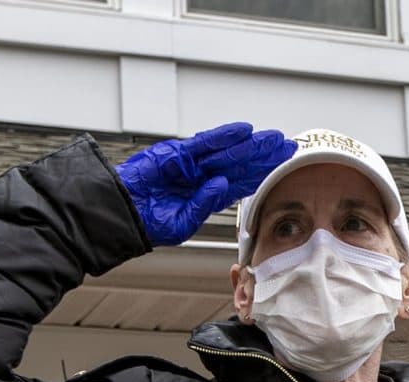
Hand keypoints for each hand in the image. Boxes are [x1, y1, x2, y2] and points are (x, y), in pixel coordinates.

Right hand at [115, 122, 292, 247]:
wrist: (120, 213)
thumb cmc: (148, 222)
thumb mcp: (184, 223)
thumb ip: (205, 205)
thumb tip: (224, 184)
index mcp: (206, 196)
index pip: (242, 183)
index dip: (263, 174)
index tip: (284, 166)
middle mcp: (202, 177)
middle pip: (240, 164)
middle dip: (264, 155)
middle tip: (288, 145)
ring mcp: (192, 164)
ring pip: (228, 151)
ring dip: (251, 144)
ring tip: (273, 138)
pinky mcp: (177, 153)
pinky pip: (205, 142)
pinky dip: (224, 135)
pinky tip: (245, 131)